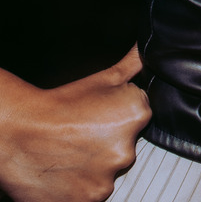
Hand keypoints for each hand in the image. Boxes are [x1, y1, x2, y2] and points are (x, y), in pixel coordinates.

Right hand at [0, 47, 150, 201]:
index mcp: (137, 115)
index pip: (140, 117)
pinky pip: (93, 193)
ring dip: (96, 166)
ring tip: (73, 151)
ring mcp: (108, 180)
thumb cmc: (59, 106)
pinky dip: (82, 185)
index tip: (98, 116)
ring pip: (109, 172)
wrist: (17, 133)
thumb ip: (133, 65)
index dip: (117, 116)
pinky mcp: (89, 201)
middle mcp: (128, 149)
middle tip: (83, 134)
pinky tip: (68, 169)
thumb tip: (147, 50)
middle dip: (109, 142)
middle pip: (126, 146)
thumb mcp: (103, 78)